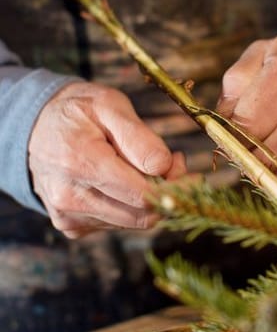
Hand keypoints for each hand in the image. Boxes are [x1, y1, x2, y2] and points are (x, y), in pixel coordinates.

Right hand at [29, 82, 185, 237]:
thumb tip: (164, 168)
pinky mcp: (70, 226)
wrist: (33, 126)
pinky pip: (117, 224)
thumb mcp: (110, 105)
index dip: (175, 187)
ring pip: (132, 222)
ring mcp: (67, 215)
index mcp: (80, 162)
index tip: (188, 171)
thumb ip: (140, 138)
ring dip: (150, 200)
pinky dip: (130, 206)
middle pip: (141, 215)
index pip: (142, 195)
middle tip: (172, 165)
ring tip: (148, 168)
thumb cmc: (79, 112)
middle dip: (167, 193)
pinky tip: (127, 181)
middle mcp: (69, 196)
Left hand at [218, 35, 276, 186]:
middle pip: (266, 155)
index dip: (233, 141)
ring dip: (274, 175)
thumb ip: (236, 84)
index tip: (231, 143)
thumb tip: (220, 123)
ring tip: (272, 161)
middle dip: (251, 159)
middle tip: (250, 155)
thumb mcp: (266, 56)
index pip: (246, 126)